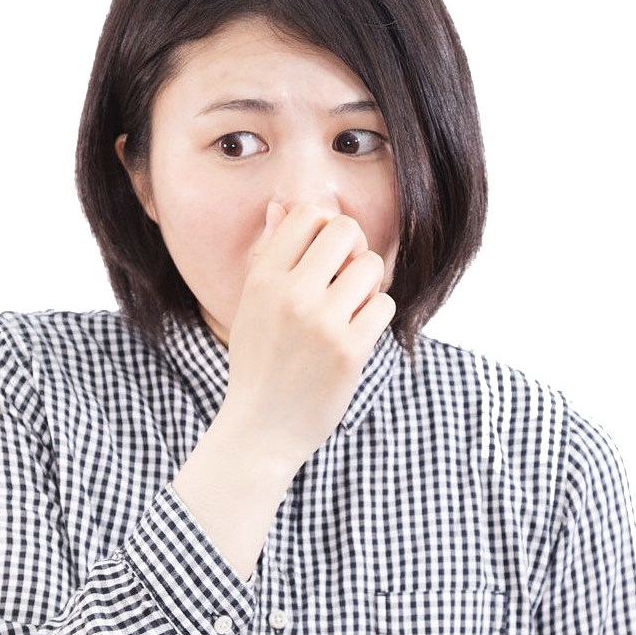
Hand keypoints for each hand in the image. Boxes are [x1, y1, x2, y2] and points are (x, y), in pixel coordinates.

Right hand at [215, 201, 395, 475]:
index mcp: (262, 279)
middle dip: (352, 248)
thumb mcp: (251, 305)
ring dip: (368, 284)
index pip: (307, 215)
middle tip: (344, 276)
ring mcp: (321, 322)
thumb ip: (269, 255)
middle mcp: (290, 294)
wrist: (261, 429)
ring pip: (370, 266)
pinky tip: (357, 331)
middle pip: (345, 230)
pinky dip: (376, 315)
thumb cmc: (258, 364)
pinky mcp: (350, 349)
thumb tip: (281, 205)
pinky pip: (384, 305)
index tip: (322, 253)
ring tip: (350, 307)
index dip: (323, 227)